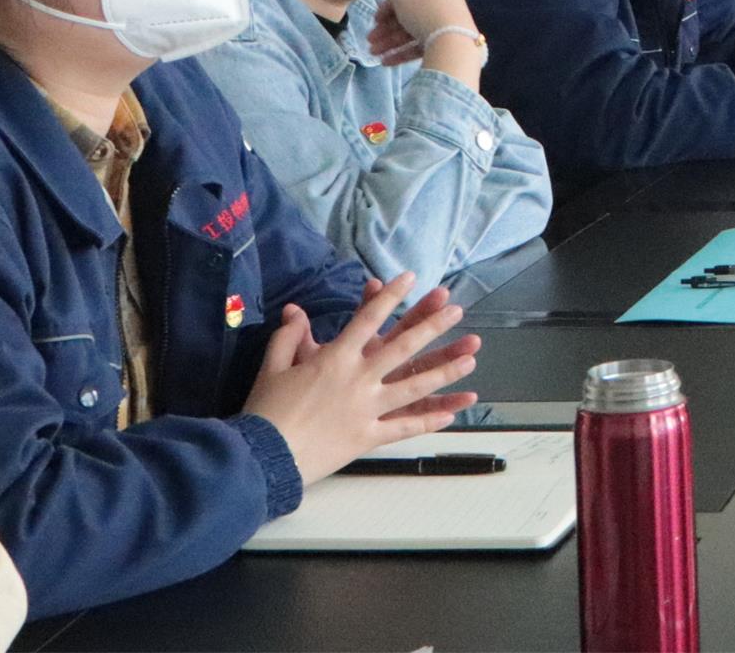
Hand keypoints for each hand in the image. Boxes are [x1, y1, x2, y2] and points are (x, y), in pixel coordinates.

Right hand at [240, 275, 481, 486]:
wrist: (263, 457)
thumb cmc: (266, 410)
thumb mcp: (272, 368)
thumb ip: (288, 336)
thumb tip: (295, 310)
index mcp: (336, 358)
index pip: (368, 319)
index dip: (389, 297)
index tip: (409, 278)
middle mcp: (358, 379)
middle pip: (403, 348)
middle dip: (432, 327)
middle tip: (456, 310)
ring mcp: (367, 409)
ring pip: (415, 387)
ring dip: (445, 371)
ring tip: (471, 358)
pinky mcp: (368, 437)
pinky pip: (404, 428)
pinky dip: (427, 421)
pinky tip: (450, 415)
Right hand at [377, 0, 483, 85]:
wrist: (452, 40)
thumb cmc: (423, 11)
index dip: (388, 4)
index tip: (375, 18)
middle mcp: (443, 1)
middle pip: (408, 14)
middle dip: (386, 28)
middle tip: (369, 40)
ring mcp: (446, 22)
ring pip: (412, 31)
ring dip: (390, 42)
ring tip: (373, 54)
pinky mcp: (446, 42)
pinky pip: (421, 45)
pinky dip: (403, 53)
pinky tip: (385, 62)